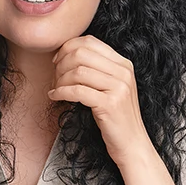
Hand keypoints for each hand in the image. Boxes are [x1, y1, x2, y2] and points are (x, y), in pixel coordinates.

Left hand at [49, 36, 150, 159]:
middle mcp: (123, 72)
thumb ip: (97, 69)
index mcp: (123, 64)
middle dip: (61, 64)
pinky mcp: (110, 104)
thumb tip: (66, 53)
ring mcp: (119, 87)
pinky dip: (60, 92)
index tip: (57, 61)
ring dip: (59, 80)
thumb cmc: (115, 115)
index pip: (90, 42)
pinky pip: (76, 91)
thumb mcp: (110, 86)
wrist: (131, 143)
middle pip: (81, 53)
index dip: (67, 48)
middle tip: (54, 77)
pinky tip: (55, 97)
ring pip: (77, 71)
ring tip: (55, 89)